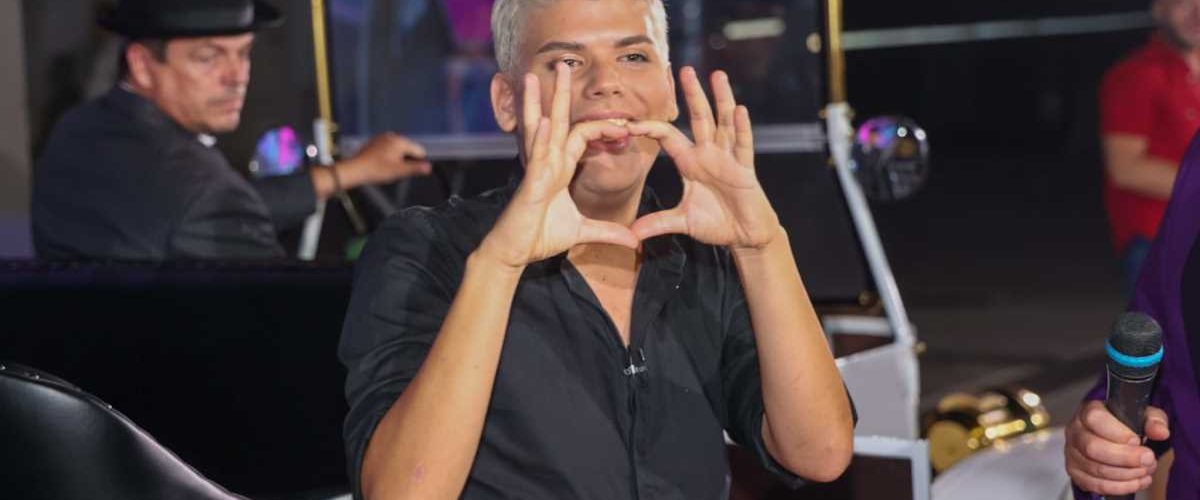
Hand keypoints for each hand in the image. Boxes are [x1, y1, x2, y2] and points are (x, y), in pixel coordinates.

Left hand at [337, 132, 431, 187]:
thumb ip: (416, 168)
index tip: (406, 169)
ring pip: (398, 149)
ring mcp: (383, 138)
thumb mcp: (399, 171)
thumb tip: (429, 167)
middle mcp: (392, 136)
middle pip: (408, 149)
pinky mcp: (375, 141)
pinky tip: (380, 163)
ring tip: (385, 167)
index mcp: (400, 141)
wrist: (356, 169)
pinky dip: (386, 156)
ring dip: (396, 158)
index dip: (416, 162)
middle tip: (393, 170)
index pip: (419, 151)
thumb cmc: (375, 170)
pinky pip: (387, 148)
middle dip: (404, 160)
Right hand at [477, 63, 638, 268]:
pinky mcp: (530, 184)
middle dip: (560, 92)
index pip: (581, 136)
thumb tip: (633, 241)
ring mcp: (537, 171)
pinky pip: (536, 157)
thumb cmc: (539, 238)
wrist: (515, 253)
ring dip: (538, 102)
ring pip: (540, 129)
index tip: (625, 125)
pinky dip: (540, 139)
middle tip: (564, 64)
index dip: (602, 127)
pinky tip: (543, 121)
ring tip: (534, 77)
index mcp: (559, 168)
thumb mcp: (582, 232)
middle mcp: (548, 163)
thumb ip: (607, 232)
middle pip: (556, 120)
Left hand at [627, 67, 780, 249]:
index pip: (667, 137)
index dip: (649, 128)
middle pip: (699, 118)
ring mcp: (728, 159)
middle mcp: (708, 155)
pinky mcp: (745, 170)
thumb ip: (658, 224)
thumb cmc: (717, 224)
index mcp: (690, 163)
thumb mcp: (683, 222)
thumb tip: (632, 234)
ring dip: (721, 99)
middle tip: (684, 70)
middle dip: (692, 95)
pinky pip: (743, 145)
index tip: (630, 120)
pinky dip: (742, 128)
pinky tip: (740, 109)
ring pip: (724, 123)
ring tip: (717, 75)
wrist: (744, 236)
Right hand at [1065, 400, 1169, 494]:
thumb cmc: (1125, 425)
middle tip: (1148, 460)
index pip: (1095, 419)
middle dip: (1125, 458)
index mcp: (1089, 411)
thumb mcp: (1144, 416)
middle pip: (1093, 448)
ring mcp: (1072, 452)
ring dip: (1126, 474)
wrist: (1112, 438)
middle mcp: (1076, 431)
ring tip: (1145, 471)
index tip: (1137, 441)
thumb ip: (1153, 421)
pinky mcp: (1075, 472)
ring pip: (1095, 469)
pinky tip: (1136, 482)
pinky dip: (1119, 487)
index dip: (1117, 433)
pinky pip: (1094, 484)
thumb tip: (1161, 432)